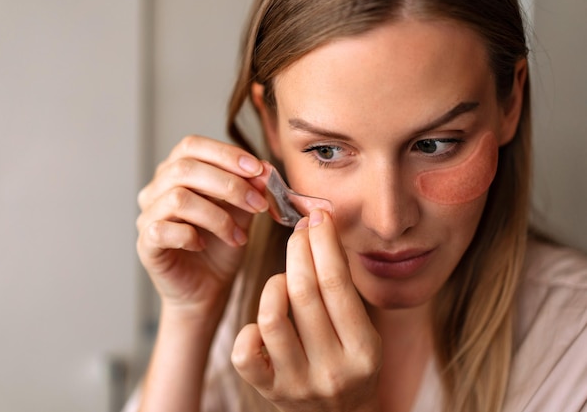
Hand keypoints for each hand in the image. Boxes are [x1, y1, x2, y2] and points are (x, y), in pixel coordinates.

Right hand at [136, 135, 268, 320]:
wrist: (209, 288)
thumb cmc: (222, 246)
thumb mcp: (243, 212)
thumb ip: (250, 188)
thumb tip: (265, 169)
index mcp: (176, 172)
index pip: (192, 145)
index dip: (226, 154)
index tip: (258, 170)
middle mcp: (156, 189)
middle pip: (185, 169)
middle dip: (229, 185)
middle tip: (258, 204)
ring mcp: (147, 216)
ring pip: (177, 198)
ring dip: (217, 216)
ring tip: (239, 237)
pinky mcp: (145, 244)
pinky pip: (162, 230)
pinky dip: (190, 235)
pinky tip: (204, 245)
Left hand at [232, 210, 381, 411]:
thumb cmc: (351, 362)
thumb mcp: (362, 330)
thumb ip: (342, 290)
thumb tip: (320, 230)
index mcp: (363, 350)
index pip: (336, 282)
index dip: (323, 242)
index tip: (318, 216)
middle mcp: (332, 369)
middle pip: (302, 292)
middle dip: (297, 250)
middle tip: (299, 231)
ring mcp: (297, 383)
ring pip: (271, 316)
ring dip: (275, 285)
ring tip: (284, 280)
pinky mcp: (269, 391)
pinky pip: (245, 352)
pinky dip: (248, 329)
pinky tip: (262, 323)